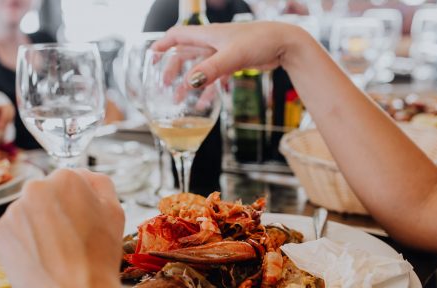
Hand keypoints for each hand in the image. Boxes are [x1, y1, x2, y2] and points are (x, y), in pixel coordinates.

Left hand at [0, 169, 125, 287]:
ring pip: (29, 213)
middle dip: (56, 211)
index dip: (78, 202)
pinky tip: (42, 258)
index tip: (82, 219)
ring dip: (39, 226)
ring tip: (56, 252)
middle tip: (71, 238)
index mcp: (66, 179)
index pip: (70, 180)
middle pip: (46, 195)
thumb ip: (100, 184)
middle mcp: (35, 189)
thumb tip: (86, 177)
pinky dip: (25, 242)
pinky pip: (14, 232)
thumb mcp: (116, 212)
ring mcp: (14, 211)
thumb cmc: (99, 258)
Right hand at [152, 22, 306, 87]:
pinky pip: (214, 77)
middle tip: (164, 84)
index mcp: (208, 34)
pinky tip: (203, 104)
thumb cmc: (260, 41)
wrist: (285, 44)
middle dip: (172, 68)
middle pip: (185, 53)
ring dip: (188, 83)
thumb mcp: (232, 56)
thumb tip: (189, 82)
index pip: (177, 35)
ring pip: (199, 68)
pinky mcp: (234, 63)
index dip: (163, 45)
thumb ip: (210, 70)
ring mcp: (223, 53)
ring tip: (178, 99)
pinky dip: (207, 90)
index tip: (151, 56)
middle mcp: (213, 42)